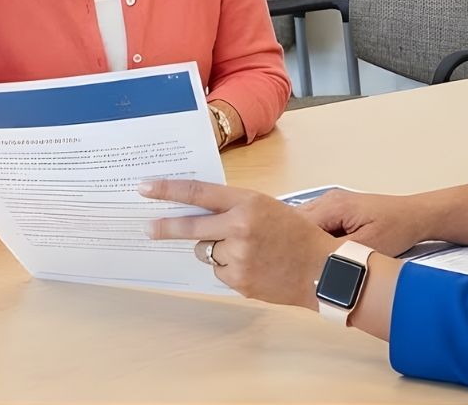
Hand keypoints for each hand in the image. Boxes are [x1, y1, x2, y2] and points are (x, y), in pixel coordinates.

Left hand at [141, 179, 339, 308]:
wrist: (322, 269)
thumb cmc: (296, 234)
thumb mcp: (266, 207)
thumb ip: (234, 207)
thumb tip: (196, 210)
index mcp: (247, 202)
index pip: (198, 192)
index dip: (168, 190)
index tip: (146, 188)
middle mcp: (239, 227)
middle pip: (190, 226)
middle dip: (165, 227)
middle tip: (148, 228)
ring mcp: (238, 256)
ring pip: (205, 251)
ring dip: (214, 250)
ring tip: (245, 250)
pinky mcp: (238, 280)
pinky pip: (218, 271)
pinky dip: (228, 268)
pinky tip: (251, 266)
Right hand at [298, 183, 467, 254]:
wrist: (417, 216)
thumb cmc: (397, 229)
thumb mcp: (368, 246)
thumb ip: (337, 253)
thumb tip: (313, 264)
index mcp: (332, 206)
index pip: (296, 226)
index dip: (290, 247)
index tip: (288, 268)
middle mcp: (327, 200)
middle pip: (296, 223)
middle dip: (293, 245)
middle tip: (294, 270)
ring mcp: (331, 202)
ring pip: (304, 224)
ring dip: (304, 242)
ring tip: (305, 264)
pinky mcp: (337, 210)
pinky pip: (316, 224)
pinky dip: (314, 238)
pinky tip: (320, 255)